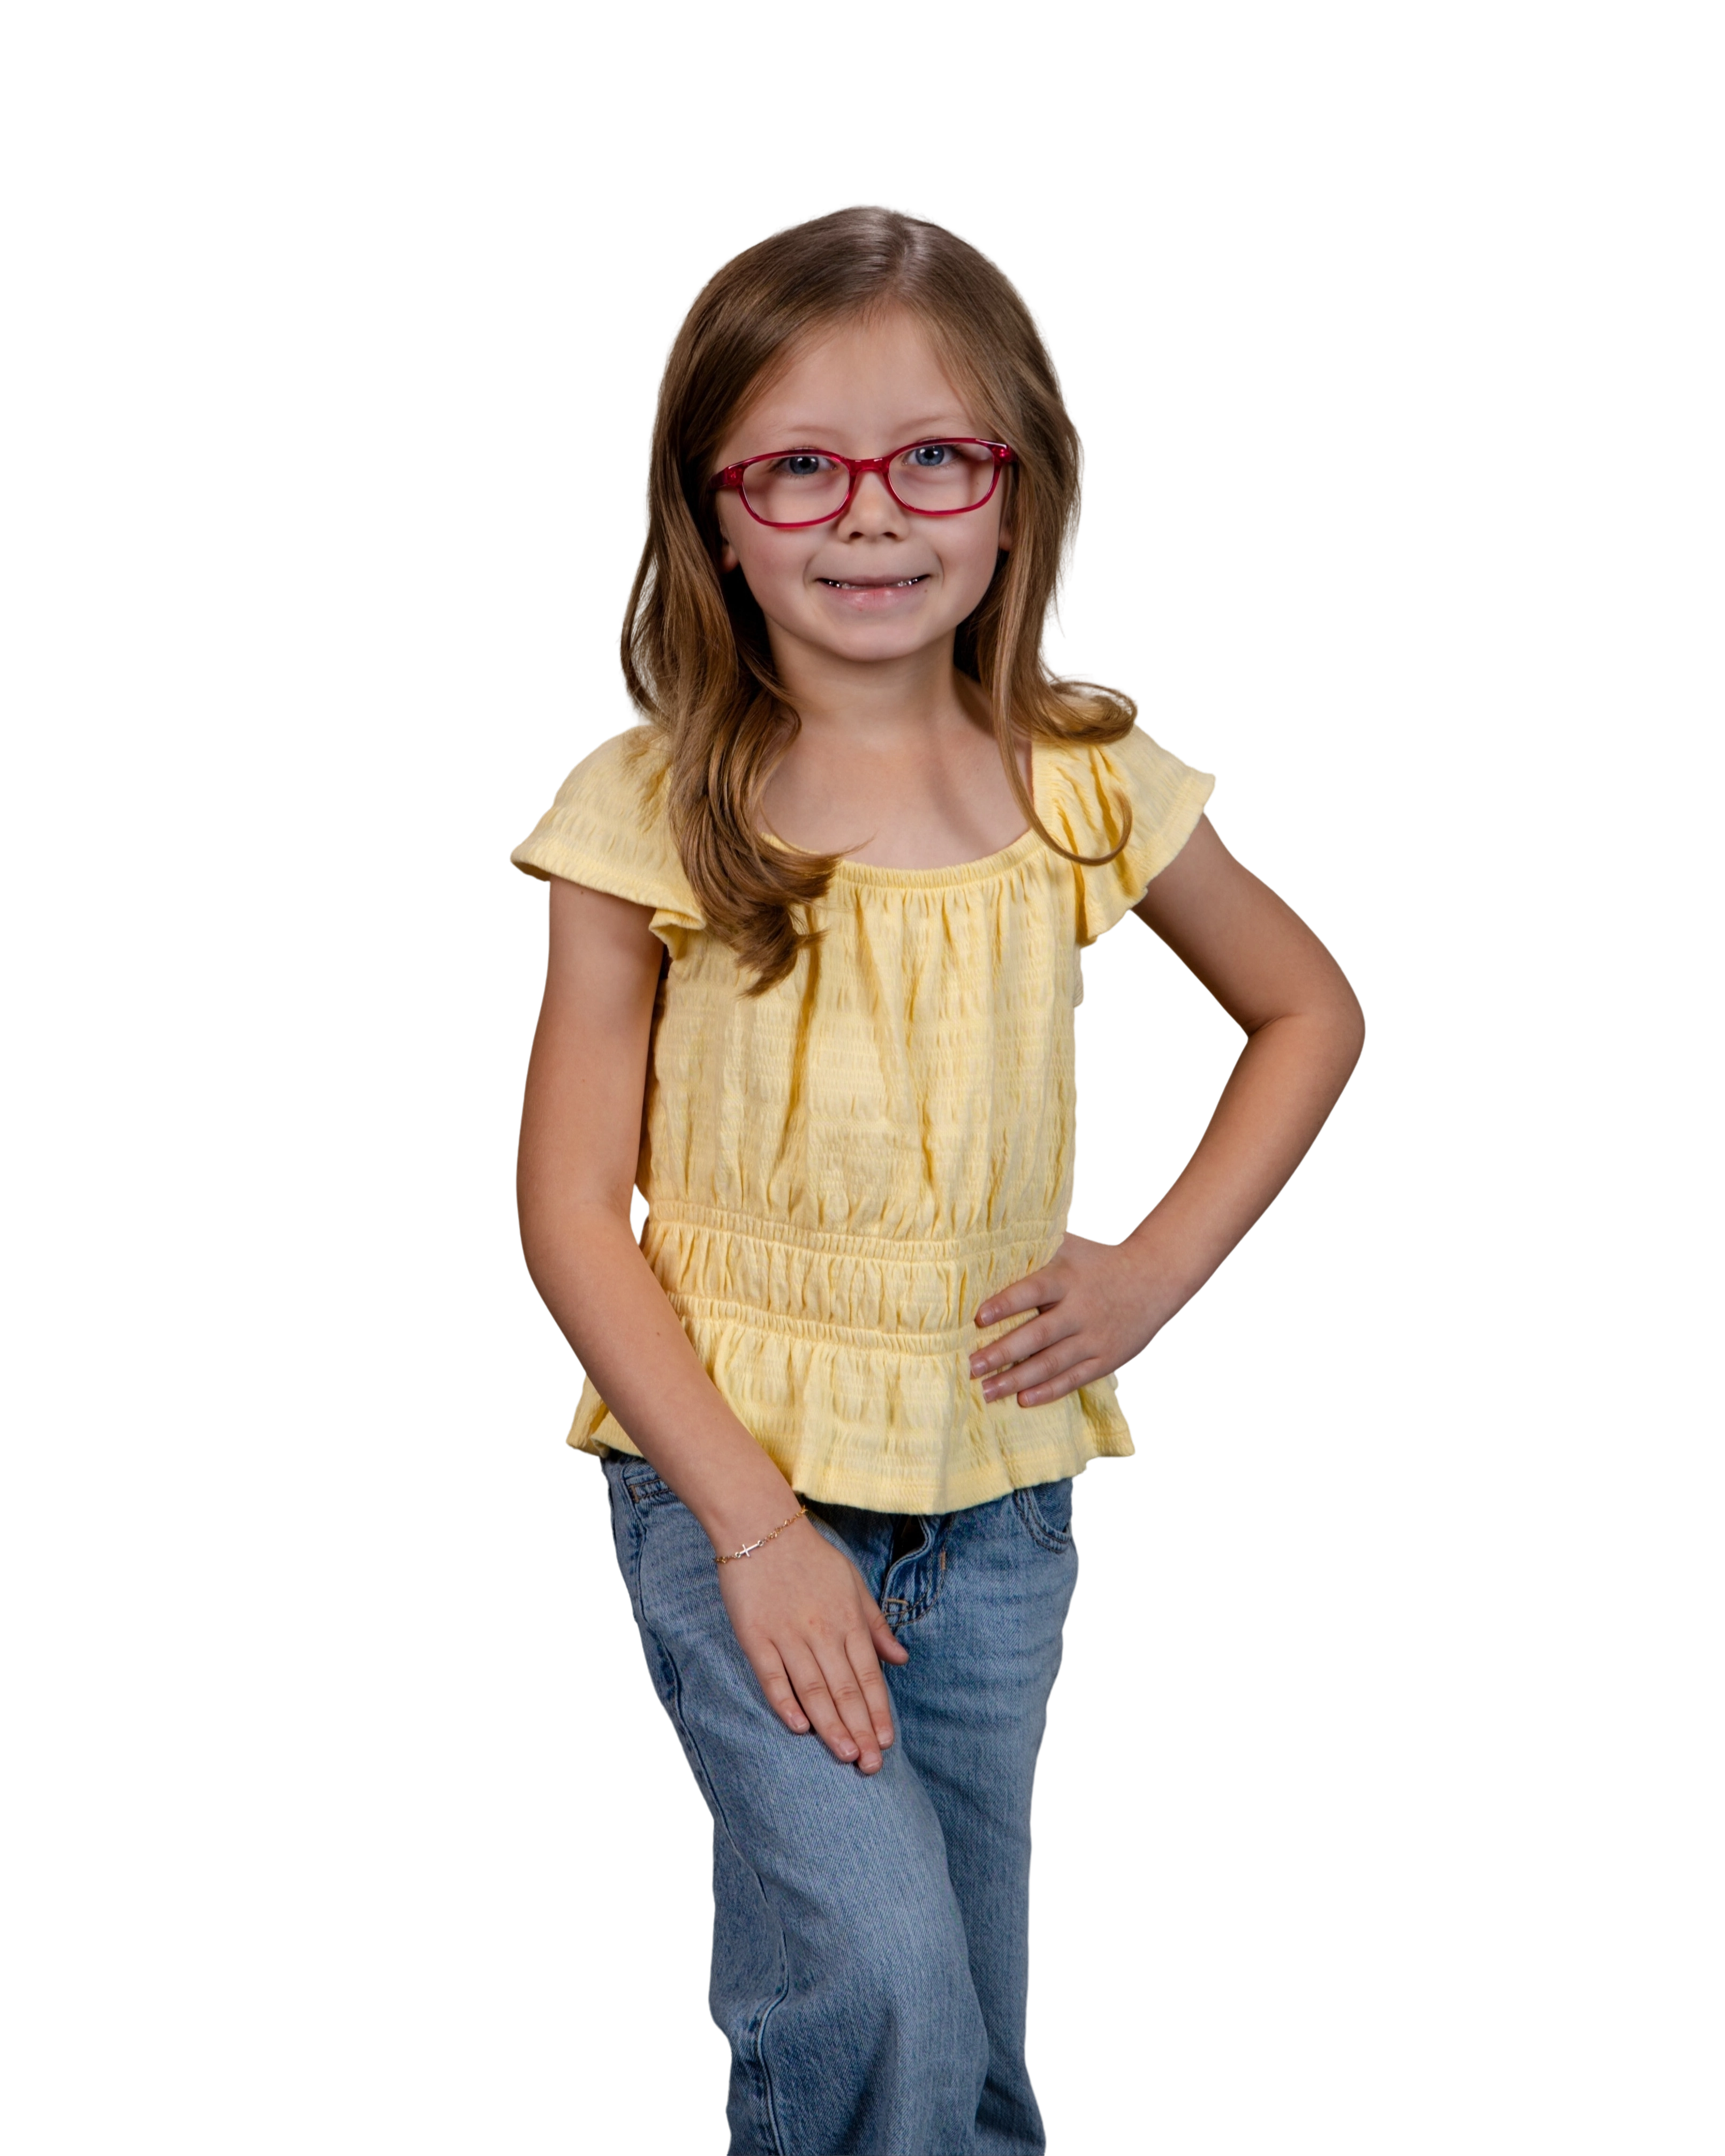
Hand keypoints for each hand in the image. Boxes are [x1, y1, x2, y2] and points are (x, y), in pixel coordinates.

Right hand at [716, 1514, 910, 1774]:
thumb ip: (876, 1625)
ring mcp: (788, 1635)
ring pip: (814, 1689)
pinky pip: (772, 1675)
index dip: (879, 1711)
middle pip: (845, 1689)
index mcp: (848, 1621)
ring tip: (846, 1755)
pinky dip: (786, 1702)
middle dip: (861, 1730)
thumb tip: (901, 1660)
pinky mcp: (756, 1636)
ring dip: (831, 1725)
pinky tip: (799, 1727)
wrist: (761, 1527)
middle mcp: (822, 1631)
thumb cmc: (811, 1558)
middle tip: (871, 1766)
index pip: (868, 1676)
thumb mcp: (853, 1583)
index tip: (887, 1742)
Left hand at [969, 1230, 1166, 1406]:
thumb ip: (1035, 1246)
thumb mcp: (1070, 1246)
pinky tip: (1022, 1399)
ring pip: (1051, 1363)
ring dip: (1016, 1379)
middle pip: (1036, 1335)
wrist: (1154, 1279)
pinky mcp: (1106, 1359)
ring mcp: (1094, 1338)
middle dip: (1001, 1353)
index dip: (1005, 1305)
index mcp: (1067, 1279)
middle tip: (970, 1367)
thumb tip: (988, 1238)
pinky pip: (1074, 1379)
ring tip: (986, 1391)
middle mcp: (1080, 1310)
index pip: (1032, 1292)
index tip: (978, 1319)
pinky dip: (1048, 1390)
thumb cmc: (1098, 1261)